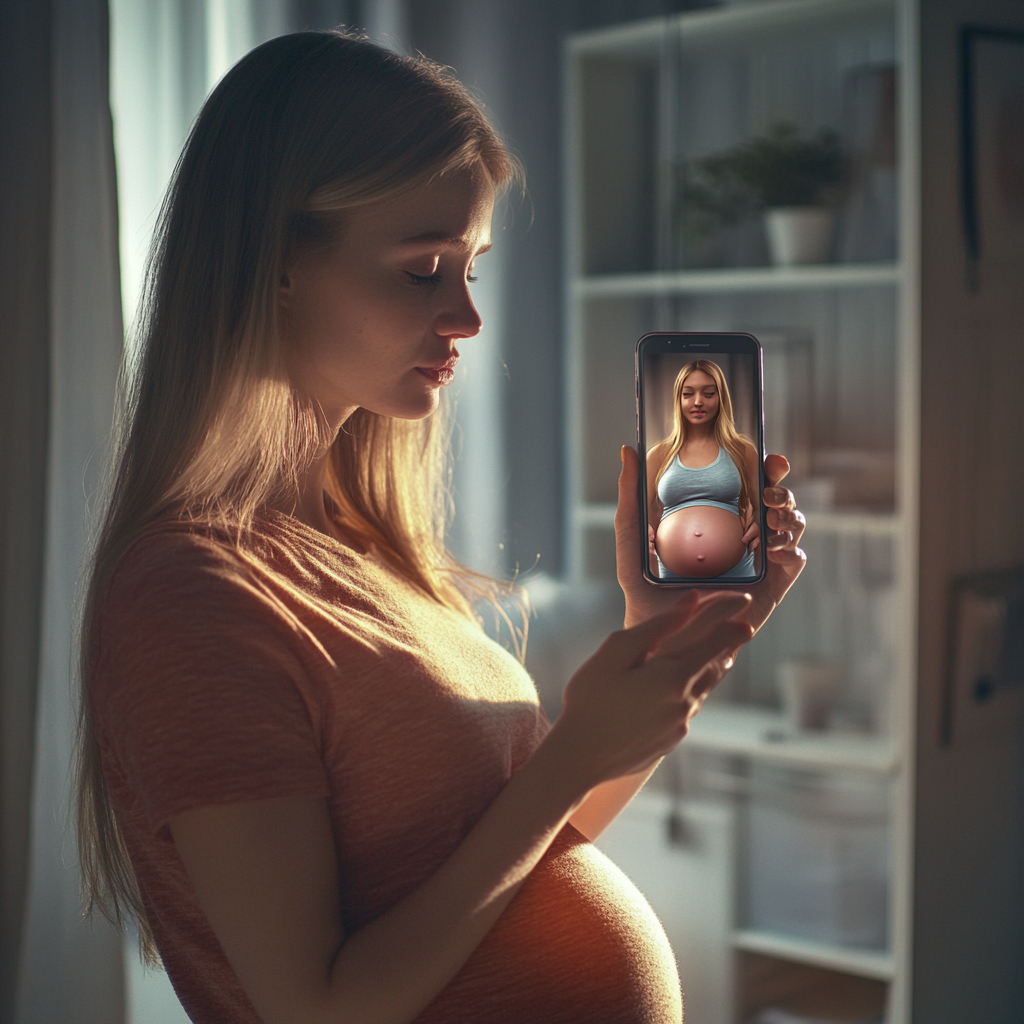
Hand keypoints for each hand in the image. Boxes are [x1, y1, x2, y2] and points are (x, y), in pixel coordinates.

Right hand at [553, 590, 753, 786]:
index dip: (729, 617)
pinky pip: (693, 705)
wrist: (580, 758)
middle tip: (742, 625)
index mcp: (672, 674)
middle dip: (730, 640)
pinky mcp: (673, 738)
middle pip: (717, 662)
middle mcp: (685, 699)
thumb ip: (656, 626)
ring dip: (715, 664)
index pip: (714, 637)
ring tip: (721, 650)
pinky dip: (697, 687)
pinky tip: (686, 684)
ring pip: (707, 686)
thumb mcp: (615, 652)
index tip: (743, 600)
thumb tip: (690, 603)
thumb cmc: (590, 699)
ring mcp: (681, 722)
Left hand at [616, 447, 805, 633]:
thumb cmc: (645, 590)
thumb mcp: (633, 541)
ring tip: (768, 519)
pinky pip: (795, 560)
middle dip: (781, 489)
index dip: (765, 467)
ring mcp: (761, 561)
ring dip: (788, 515)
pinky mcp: (772, 586)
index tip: (767, 457)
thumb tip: (627, 451)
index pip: (750, 484)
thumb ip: (629, 498)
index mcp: (720, 519)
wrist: (661, 639)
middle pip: (777, 501)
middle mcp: (745, 536)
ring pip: (792, 525)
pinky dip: (791, 548)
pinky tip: (770, 549)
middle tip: (768, 490)